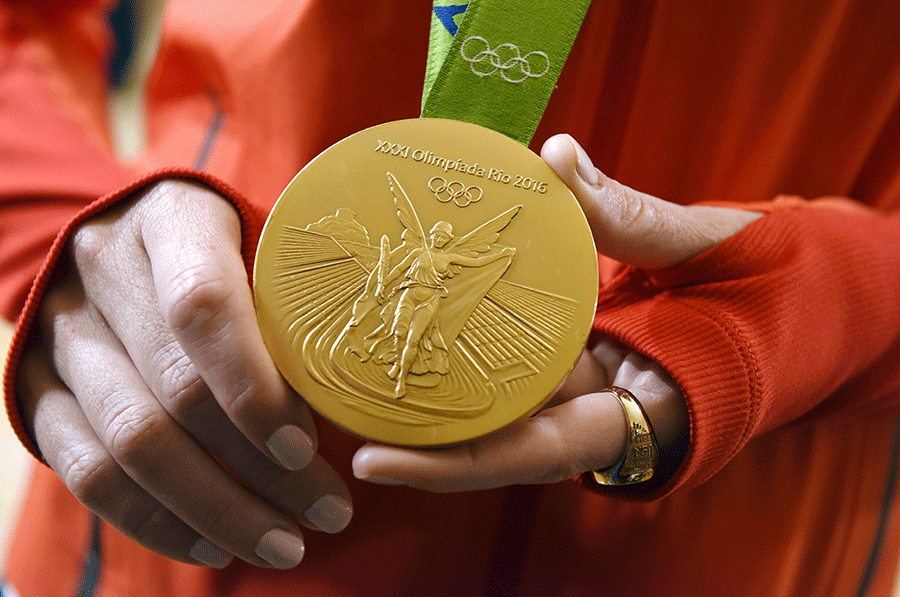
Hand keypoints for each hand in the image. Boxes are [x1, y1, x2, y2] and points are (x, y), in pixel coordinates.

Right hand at [16, 180, 351, 568]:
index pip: (202, 305)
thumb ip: (296, 302)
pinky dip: (157, 522)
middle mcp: (103, 273)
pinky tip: (216, 546)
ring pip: (131, 445)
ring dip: (216, 510)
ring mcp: (63, 336)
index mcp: (171, 220)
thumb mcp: (263, 243)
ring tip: (285, 543)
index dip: (254, 386)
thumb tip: (360, 396)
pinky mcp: (40, 393)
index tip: (307, 448)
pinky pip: (89, 476)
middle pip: (175, 390)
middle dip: (258, 471)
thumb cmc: (226, 248)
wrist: (122, 243)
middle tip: (329, 512)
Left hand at [351, 134, 761, 490]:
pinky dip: (460, 344)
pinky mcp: (568, 355)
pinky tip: (406, 319)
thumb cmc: (769, 292)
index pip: (531, 452)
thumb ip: (638, 215)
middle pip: (491, 439)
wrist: (794, 307)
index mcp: (630, 410)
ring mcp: (577, 385)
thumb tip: (557, 156)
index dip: (454, 467)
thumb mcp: (713, 251)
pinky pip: (506, 359)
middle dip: (413, 435)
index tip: (376, 465)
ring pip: (492, 402)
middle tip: (327, 408)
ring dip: (424, 393)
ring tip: (343, 369)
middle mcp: (592, 410)